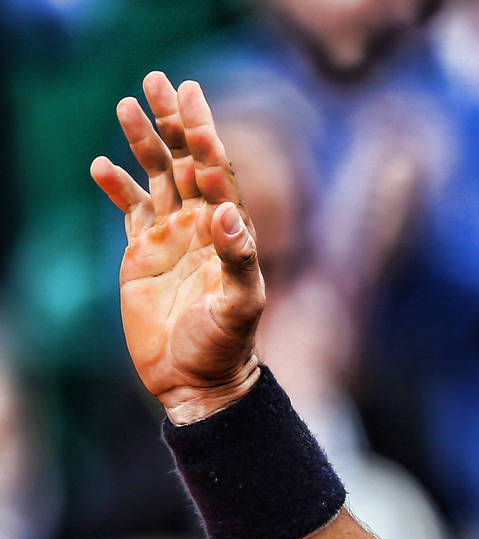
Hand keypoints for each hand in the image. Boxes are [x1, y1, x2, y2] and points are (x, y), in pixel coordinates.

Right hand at [91, 72, 263, 423]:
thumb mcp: (240, 306)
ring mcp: (172, 238)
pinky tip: (101, 165)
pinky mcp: (144, 255)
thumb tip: (225, 211)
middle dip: (175, 122)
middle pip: (187, 163)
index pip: (219, 173)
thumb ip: (238, 259)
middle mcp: (202, 227)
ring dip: (143, 143)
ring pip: (156, 178)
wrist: (197, 380)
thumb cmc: (226, 346)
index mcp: (229, 232)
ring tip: (127, 106)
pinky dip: (116, 187)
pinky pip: (130, 210)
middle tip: (159, 80)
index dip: (206, 138)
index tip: (193, 102)